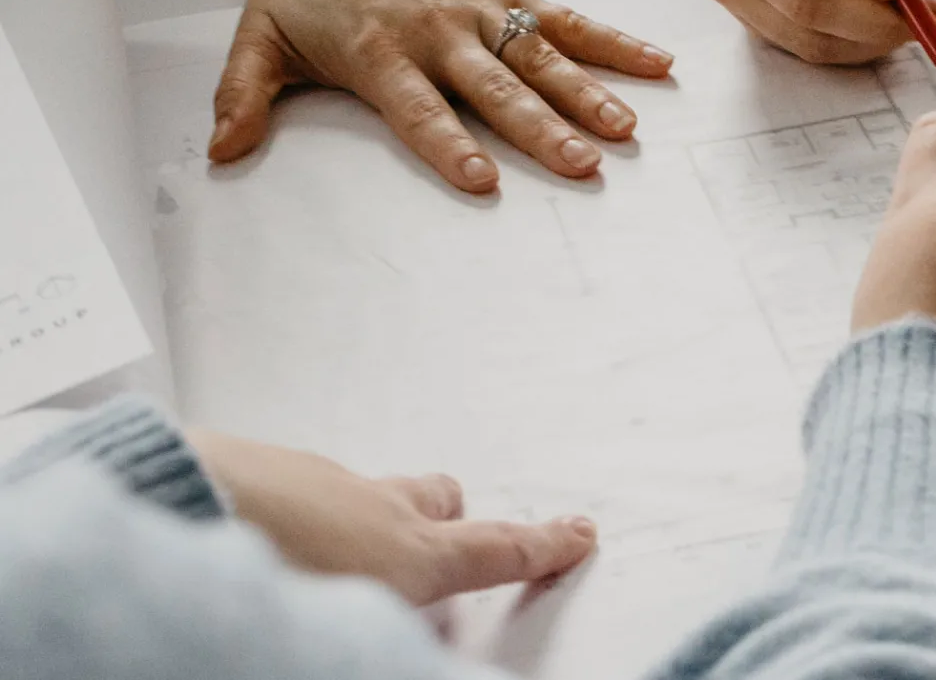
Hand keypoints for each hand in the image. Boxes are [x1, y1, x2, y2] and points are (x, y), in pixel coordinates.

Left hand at [186, 430, 596, 605]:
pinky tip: (258, 542)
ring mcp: (313, 480)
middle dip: (447, 515)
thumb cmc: (270, 579)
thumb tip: (420, 652)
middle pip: (436, 498)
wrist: (176, 504)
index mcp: (413, 554)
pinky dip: (293, 513)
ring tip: (327, 557)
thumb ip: (396, 632)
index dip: (546, 544)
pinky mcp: (255, 466)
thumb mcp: (359, 631)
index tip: (578, 532)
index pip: (500, 550)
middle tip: (443, 537)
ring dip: (359, 519)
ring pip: (361, 492)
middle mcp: (373, 506)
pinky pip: (293, 487)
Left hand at [209, 0, 674, 193]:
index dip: (450, 143)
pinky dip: (613, 43)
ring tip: (624, 129)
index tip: (484, 177)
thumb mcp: (260, 34)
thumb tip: (223, 152)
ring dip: (587, 94)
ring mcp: (480, 10)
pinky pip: (567, 22)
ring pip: (540, 59)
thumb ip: (243, 95)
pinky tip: (657, 66)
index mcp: (379, 50)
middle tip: (582, 164)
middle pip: (496, 89)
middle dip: (541, 128)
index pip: (419, 108)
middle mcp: (438, 31)